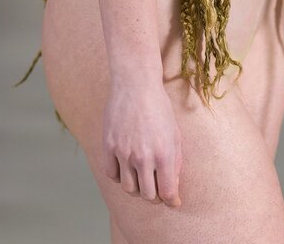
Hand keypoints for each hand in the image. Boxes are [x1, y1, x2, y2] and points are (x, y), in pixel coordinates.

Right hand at [102, 79, 181, 207]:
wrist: (135, 84)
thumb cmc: (159, 108)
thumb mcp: (174, 134)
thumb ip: (175, 163)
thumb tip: (172, 188)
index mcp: (164, 154)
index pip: (167, 193)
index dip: (171, 200)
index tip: (172, 200)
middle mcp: (143, 156)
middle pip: (147, 195)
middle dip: (155, 196)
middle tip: (157, 188)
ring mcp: (123, 152)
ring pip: (128, 188)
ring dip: (137, 187)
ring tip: (142, 177)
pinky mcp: (108, 145)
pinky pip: (112, 174)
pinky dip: (119, 176)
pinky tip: (126, 167)